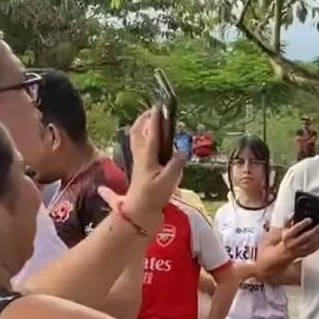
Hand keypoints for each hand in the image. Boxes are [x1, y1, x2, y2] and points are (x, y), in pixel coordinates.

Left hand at [117, 109, 185, 223]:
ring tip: (151, 118)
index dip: (156, 118)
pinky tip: (148, 138)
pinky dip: (142, 136)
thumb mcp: (168, 181)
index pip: (152, 132)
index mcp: (147, 156)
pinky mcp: (140, 167)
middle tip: (155, 109)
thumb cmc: (153, 197)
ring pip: (136, 137)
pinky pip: (138, 145)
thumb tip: (182, 150)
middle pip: (138, 130)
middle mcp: (141, 155)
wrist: (140, 212)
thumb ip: (176, 164)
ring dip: (142, 125)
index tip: (161, 106)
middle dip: (146, 118)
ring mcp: (139, 160)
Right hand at [281, 217, 318, 258]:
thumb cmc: (287, 237)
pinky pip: (312, 250)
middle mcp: (292, 244)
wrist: (286, 251)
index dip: (304, 223)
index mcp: (287, 236)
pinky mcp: (303, 254)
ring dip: (318, 237)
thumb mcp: (285, 228)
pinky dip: (318, 245)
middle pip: (305, 237)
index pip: (296, 229)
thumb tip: (294, 213)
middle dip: (314, 230)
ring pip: (310, 244)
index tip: (310, 219)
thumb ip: (289, 220)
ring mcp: (298, 250)